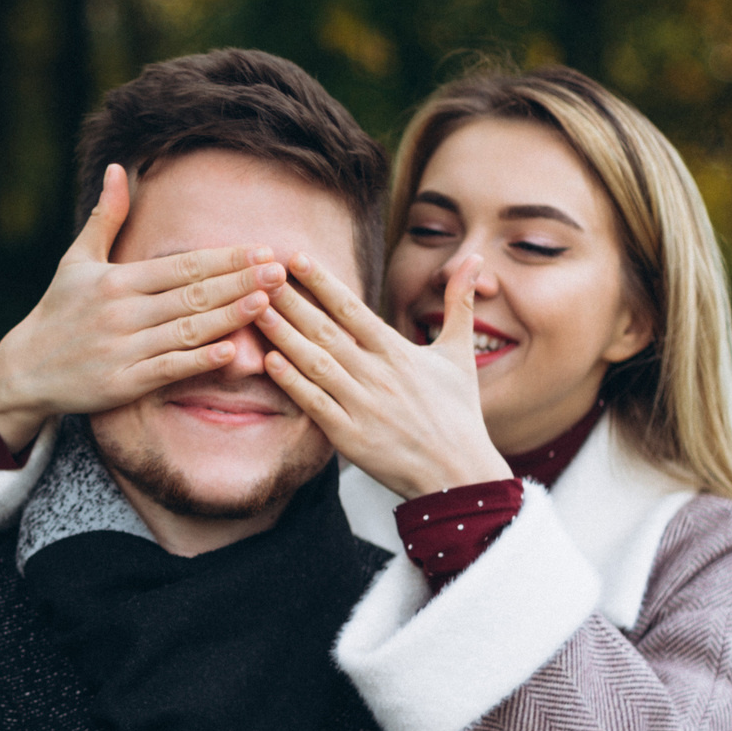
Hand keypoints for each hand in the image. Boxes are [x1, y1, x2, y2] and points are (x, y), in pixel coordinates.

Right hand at [0, 164, 288, 450]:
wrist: (24, 371)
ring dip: (229, 316)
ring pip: (186, 330)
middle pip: (191, 294)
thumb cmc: (58, 311)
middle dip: (240, 281)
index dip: (223, 257)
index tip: (259, 249)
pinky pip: (168, 370)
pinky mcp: (122, 384)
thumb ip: (105, 216)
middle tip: (280, 270)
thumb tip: (118, 167)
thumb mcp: (76, 260)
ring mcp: (122, 349)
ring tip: (267, 302)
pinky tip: (230, 351)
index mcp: (115, 280)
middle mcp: (120, 312)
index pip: (181, 265)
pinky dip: (199, 361)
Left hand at [253, 250, 509, 497]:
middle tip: (261, 275)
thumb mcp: (460, 354)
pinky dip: (292, 383)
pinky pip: (316, 405)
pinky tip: (269, 362)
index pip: (353, 309)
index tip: (297, 258)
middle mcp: (378, 375)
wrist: (458, 472)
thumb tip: (476, 259)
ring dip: (284, 336)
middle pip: (327, 331)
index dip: (323, 283)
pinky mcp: (351, 437)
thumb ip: (460, 304)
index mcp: (399, 353)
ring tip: (255, 310)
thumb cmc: (458, 413)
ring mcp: (362, 406)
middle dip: (292, 301)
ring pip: (316, 364)